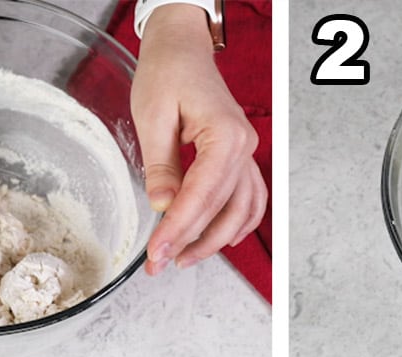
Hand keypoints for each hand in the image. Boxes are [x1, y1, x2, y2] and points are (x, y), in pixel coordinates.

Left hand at [133, 5, 267, 273]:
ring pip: (240, 212)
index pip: (202, 195)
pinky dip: (238, 224)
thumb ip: (160, 165)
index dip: (179, 228)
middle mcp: (243, 148)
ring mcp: (245, 154)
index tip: (158, 252)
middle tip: (161, 263)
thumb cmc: (167, 72)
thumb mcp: (152, 116)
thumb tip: (163, 205)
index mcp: (224, 136)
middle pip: (221, 209)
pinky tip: (219, 240)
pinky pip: (249, 199)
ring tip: (183, 258)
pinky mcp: (239, 158)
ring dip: (214, 240)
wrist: (183, 48)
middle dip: (191, 242)